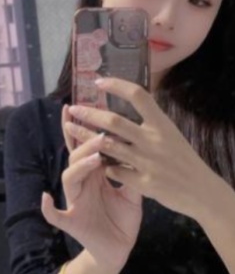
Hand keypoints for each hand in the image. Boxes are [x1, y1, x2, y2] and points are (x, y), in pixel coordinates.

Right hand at [41, 105, 142, 268]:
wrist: (118, 251)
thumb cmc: (122, 220)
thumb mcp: (133, 194)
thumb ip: (132, 173)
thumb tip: (138, 148)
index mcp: (94, 174)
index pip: (86, 146)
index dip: (82, 127)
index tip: (81, 106)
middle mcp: (81, 183)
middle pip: (77, 157)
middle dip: (86, 144)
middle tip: (102, 134)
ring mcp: (74, 201)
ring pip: (69, 178)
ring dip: (80, 168)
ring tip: (95, 160)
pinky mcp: (71, 222)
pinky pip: (54, 214)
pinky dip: (47, 207)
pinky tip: (45, 198)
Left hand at [69, 77, 218, 220]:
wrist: (202, 191)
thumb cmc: (183, 159)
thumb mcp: (170, 133)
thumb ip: (150, 121)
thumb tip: (129, 102)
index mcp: (162, 124)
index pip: (137, 95)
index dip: (116, 85)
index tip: (98, 81)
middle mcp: (154, 140)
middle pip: (114, 121)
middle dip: (90, 113)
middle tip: (74, 109)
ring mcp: (148, 162)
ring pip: (108, 145)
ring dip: (86, 137)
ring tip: (71, 130)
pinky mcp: (145, 183)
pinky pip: (115, 171)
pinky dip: (104, 166)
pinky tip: (97, 162)